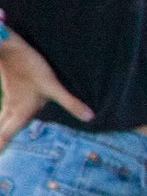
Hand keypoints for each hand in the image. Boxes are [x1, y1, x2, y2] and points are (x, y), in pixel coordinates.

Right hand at [0, 34, 90, 153]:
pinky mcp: (11, 92)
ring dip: (0, 133)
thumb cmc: (29, 67)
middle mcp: (12, 109)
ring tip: (1, 143)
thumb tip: (90, 117)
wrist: (9, 47)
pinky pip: (4, 112)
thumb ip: (70, 102)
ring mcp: (10, 100)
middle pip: (0, 131)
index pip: (6, 135)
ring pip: (1, 121)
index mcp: (19, 112)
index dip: (1, 148)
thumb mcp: (53, 86)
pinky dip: (3, 122)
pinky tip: (9, 119)